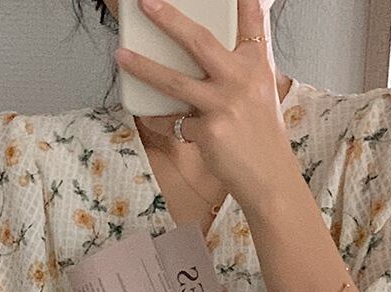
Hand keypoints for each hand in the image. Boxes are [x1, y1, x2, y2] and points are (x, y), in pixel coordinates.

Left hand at [115, 0, 297, 211]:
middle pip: (199, 41)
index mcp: (256, 64)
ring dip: (143, 67)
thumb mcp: (261, 90)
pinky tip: (148, 116)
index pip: (252, 20)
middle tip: (146, 4)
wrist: (268, 175)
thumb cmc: (260, 134)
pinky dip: (158, 120)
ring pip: (175, 81)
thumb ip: (240, 67)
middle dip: (169, 19)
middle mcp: (241, 78)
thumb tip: (213, 53)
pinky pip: (172, 121)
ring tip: (121, 56)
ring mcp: (223, 104)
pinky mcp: (209, 130)